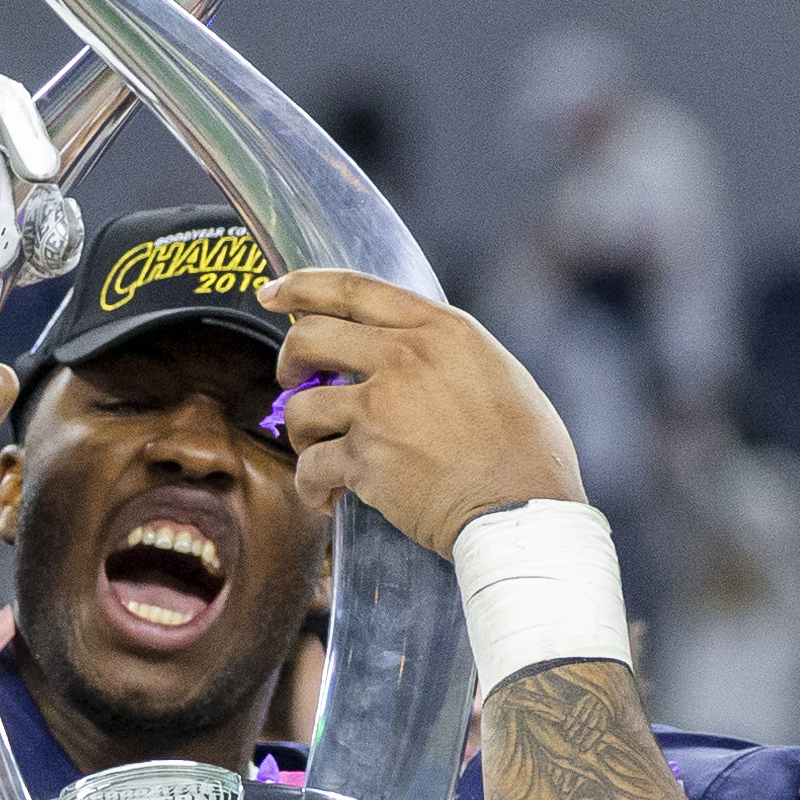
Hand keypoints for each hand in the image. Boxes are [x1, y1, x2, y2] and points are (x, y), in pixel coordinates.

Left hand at [262, 270, 585, 554]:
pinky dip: (313, 486)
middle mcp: (406, 357)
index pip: (354, 289)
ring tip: (322, 455)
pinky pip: (311, 467)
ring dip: (302, 434)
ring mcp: (381, 407)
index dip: (302, 285)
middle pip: (309, 336)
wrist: (523, 513)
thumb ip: (444, 353)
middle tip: (292, 380)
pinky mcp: (366, 459)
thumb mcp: (496, 372)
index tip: (274, 292)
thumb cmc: (526, 453)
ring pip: (300, 407)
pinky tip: (328, 498)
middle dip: (288, 359)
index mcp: (441, 329)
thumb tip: (402, 353)